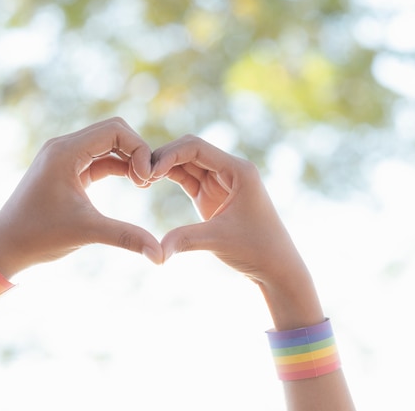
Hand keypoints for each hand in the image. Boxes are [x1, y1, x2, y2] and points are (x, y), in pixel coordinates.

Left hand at [0, 118, 163, 276]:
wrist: (5, 246)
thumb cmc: (38, 236)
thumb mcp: (87, 232)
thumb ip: (126, 237)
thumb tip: (160, 256)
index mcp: (65, 152)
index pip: (114, 130)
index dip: (139, 149)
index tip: (147, 179)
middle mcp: (64, 147)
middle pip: (114, 131)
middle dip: (137, 151)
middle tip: (148, 180)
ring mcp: (65, 157)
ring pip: (108, 143)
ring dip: (129, 158)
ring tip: (143, 184)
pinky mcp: (68, 169)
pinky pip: (100, 158)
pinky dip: (119, 166)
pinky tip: (134, 183)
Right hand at [150, 135, 304, 285]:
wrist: (276, 266)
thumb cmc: (257, 249)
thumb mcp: (219, 240)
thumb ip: (185, 240)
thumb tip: (156, 253)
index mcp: (238, 170)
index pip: (197, 148)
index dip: (169, 154)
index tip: (148, 171)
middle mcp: (229, 169)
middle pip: (189, 150)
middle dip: (163, 158)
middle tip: (138, 174)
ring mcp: (220, 180)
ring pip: (185, 163)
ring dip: (163, 167)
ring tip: (139, 179)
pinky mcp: (211, 193)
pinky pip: (186, 177)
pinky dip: (168, 177)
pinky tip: (148, 182)